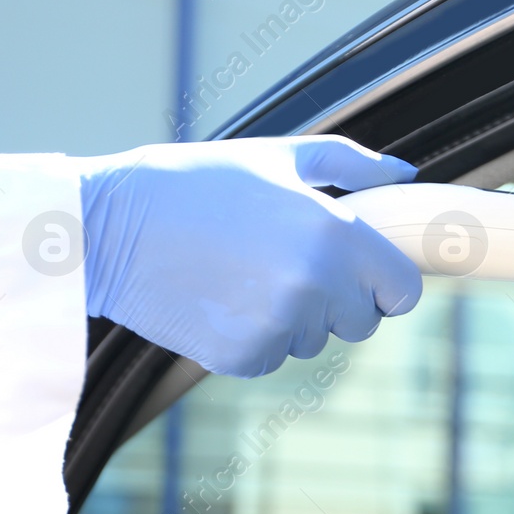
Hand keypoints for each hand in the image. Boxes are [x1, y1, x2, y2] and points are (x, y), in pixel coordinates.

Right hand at [77, 135, 421, 377]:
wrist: (108, 228)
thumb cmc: (195, 182)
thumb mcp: (275, 156)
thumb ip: (351, 165)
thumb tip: (405, 176)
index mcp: (335, 234)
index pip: (403, 292)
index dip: (386, 284)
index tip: (361, 273)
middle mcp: (316, 285)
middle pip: (363, 322)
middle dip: (339, 301)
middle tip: (288, 265)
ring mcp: (280, 326)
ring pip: (315, 340)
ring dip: (293, 318)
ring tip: (241, 273)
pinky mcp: (244, 357)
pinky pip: (272, 357)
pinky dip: (253, 337)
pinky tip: (218, 298)